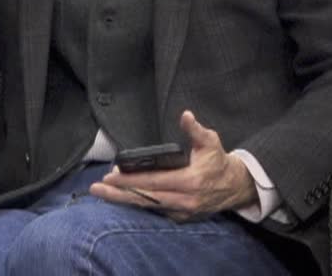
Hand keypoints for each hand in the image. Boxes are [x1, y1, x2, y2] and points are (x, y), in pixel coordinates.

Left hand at [89, 110, 258, 219]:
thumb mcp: (210, 141)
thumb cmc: (218, 161)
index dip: (131, 180)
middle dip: (119, 194)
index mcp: (190, 181)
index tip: (111, 175)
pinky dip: (138, 205)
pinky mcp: (181, 217)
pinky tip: (121, 198)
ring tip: (103, 194)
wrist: (234, 186)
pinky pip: (155, 211)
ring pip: (148, 207)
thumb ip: (195, 130)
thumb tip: (185, 116)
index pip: (154, 182)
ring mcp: (182, 211)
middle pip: (145, 198)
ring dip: (124, 200)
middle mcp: (184, 200)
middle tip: (97, 189)